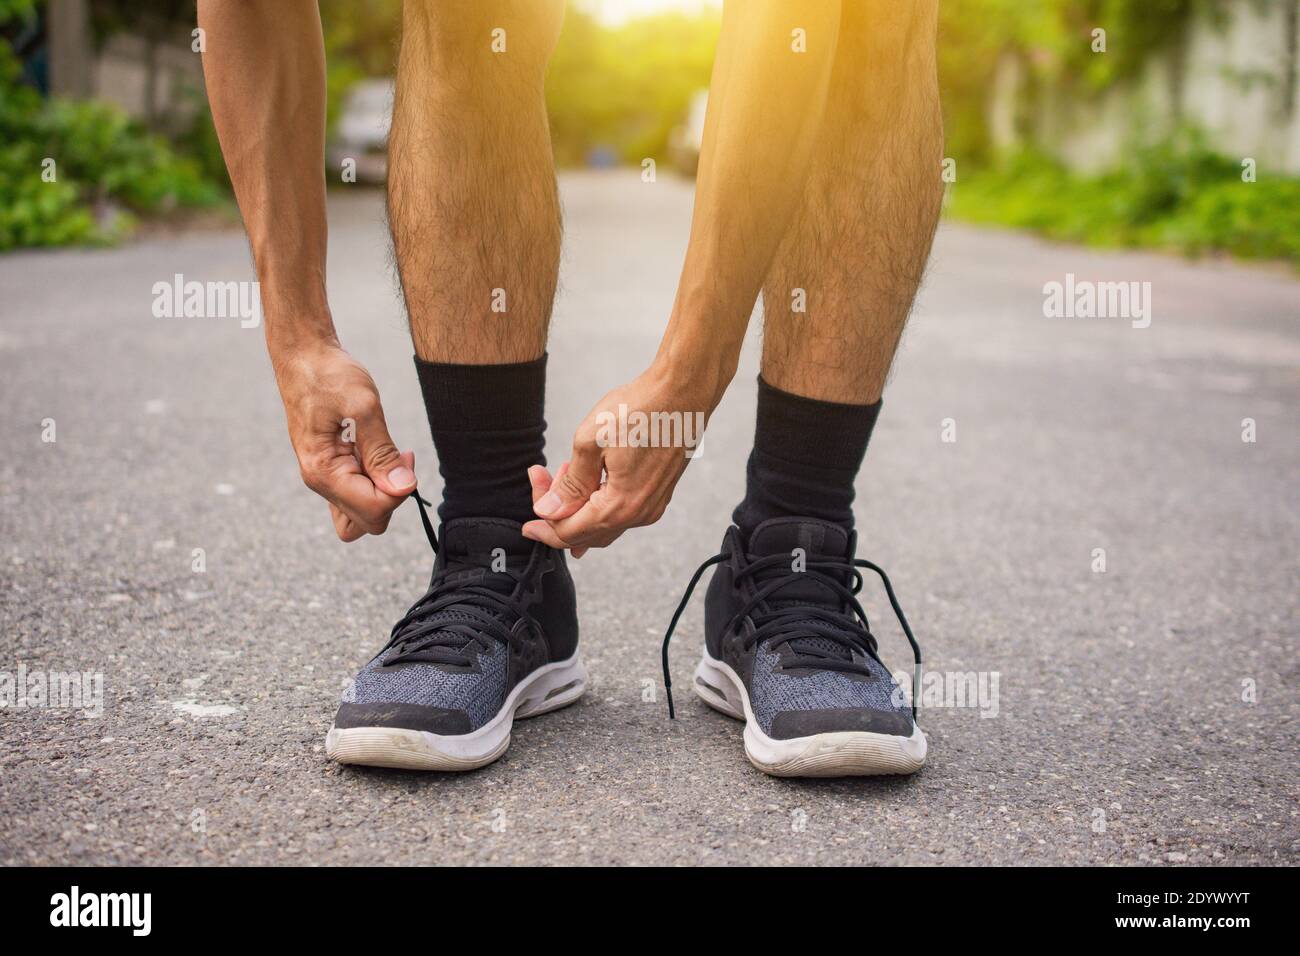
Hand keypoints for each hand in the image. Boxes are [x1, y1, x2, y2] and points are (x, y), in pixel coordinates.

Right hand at [272, 340, 416, 540]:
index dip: (399, 490)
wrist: (303, 355)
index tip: (406, 455)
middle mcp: (320, 481)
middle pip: (369, 520)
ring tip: (391, 454)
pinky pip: (356, 496)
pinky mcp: (332, 469)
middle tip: (401, 454)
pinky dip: (375, 483)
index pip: (373, 511)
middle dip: (393, 494)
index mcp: (323, 472)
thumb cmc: (329, 375)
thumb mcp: (363, 407)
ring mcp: (325, 477)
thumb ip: (382, 451)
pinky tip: (380, 454)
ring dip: (384, 491)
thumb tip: (404, 488)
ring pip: (362, 514)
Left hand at [521, 366, 714, 555]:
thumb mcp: (590, 442)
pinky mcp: (658, 493)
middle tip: (542, 479)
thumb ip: (569, 484)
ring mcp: (652, 505)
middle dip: (558, 512)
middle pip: (586, 533)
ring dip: (579, 505)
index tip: (527, 520)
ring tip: (566, 469)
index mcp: (620, 506)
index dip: (544, 526)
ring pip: (604, 523)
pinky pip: (621, 511)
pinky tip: (591, 474)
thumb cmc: (640, 409)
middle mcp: (640, 514)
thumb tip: (550, 510)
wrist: (682, 391)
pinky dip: (599, 500)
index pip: (570, 532)